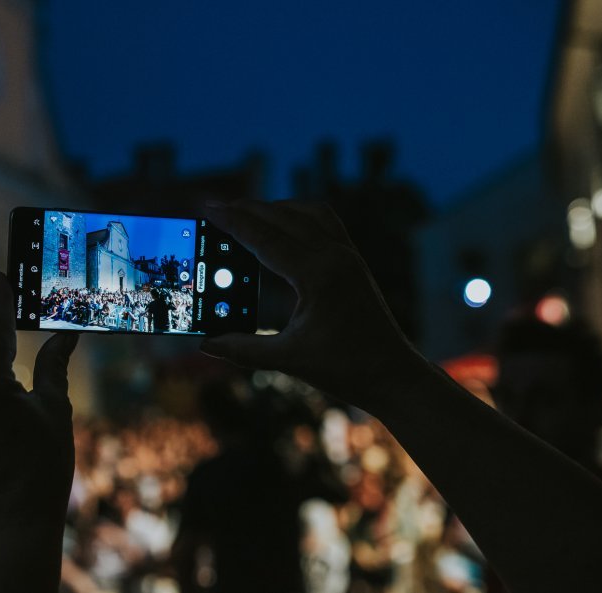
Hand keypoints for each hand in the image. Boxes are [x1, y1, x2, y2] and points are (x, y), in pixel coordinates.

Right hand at [200, 200, 428, 411]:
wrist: (394, 376)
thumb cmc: (347, 370)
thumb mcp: (288, 359)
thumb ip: (242, 350)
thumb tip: (206, 344)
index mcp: (318, 275)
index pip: (265, 239)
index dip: (233, 223)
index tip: (208, 208)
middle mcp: (336, 256)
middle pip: (283, 218)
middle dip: (247, 210)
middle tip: (215, 208)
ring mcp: (348, 256)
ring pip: (306, 213)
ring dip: (274, 208)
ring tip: (244, 213)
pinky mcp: (354, 262)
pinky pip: (323, 223)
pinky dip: (297, 217)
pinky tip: (282, 226)